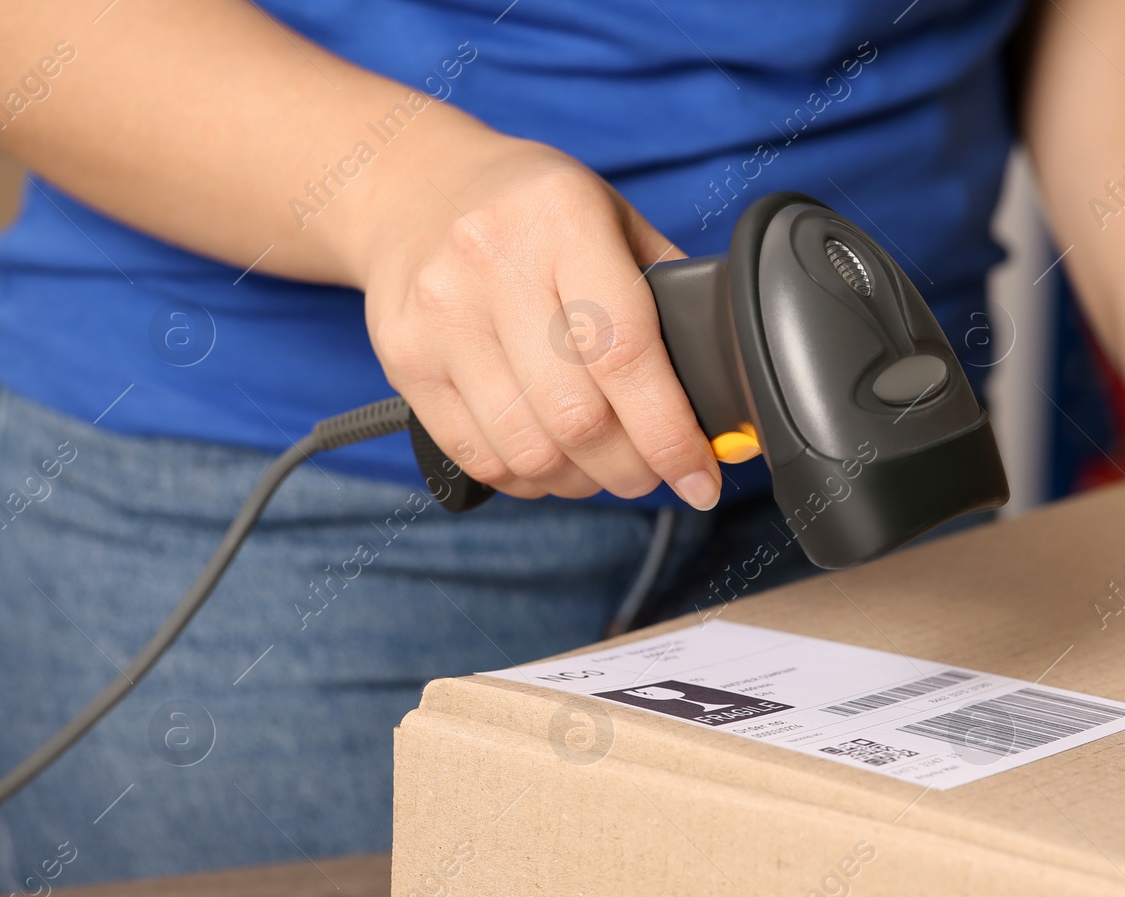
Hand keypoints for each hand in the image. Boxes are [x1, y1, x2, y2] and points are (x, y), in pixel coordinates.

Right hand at [360, 134, 720, 507]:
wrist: (414, 186)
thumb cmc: (535, 212)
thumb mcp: (611, 218)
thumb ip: (666, 294)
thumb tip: (721, 389)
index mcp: (562, 219)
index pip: (625, 352)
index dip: (670, 433)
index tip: (700, 476)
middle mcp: (492, 263)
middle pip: (578, 417)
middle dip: (633, 468)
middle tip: (656, 472)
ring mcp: (440, 315)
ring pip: (529, 451)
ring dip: (582, 481)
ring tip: (604, 465)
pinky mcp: (403, 361)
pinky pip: (479, 457)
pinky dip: (530, 480)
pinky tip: (552, 460)